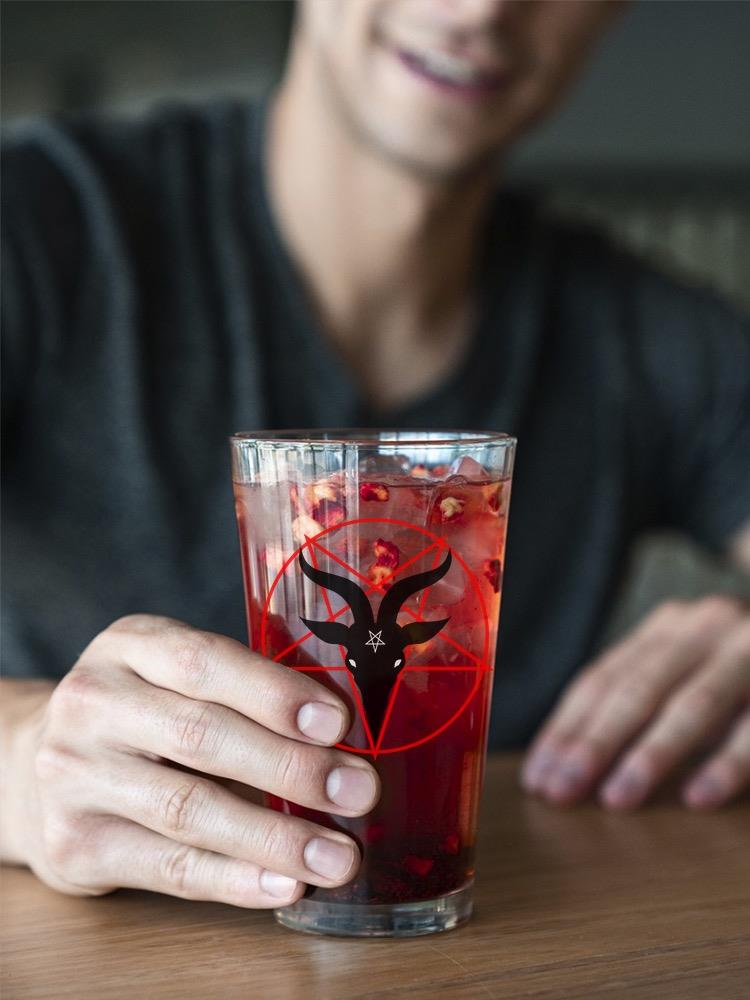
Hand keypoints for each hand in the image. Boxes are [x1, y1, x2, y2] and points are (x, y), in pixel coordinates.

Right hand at [8, 615, 378, 905]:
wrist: (37, 767)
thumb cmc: (142, 712)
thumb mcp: (174, 674)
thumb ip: (242, 689)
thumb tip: (344, 732)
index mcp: (131, 645)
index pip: (204, 661)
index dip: (274, 693)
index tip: (339, 723)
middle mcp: (94, 702)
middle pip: (201, 735)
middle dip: (290, 767)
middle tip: (358, 791)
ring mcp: (76, 774)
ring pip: (188, 808)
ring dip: (274, 837)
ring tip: (338, 856)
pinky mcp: (75, 843)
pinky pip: (168, 867)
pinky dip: (234, 878)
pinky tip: (285, 884)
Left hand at [521, 596, 749, 809]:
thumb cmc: (739, 668)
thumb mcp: (687, 666)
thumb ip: (640, 695)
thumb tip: (566, 759)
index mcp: (669, 627)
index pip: (603, 677)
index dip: (566, 728)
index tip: (539, 777)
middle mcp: (705, 626)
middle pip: (637, 688)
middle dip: (594, 744)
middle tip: (562, 794)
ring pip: (693, 703)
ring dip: (653, 754)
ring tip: (618, 799)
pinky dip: (728, 763)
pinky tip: (699, 798)